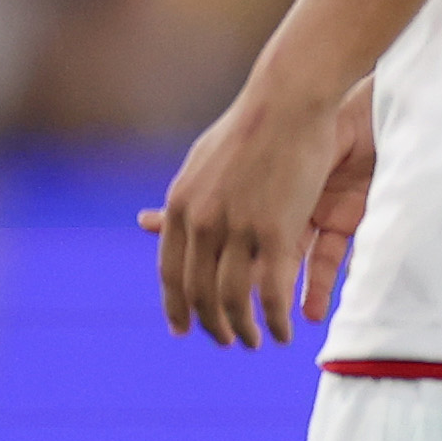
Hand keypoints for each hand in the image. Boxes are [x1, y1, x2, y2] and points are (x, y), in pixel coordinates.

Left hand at [140, 74, 372, 347]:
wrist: (290, 98)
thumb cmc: (253, 123)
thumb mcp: (202, 162)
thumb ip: (182, 200)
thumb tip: (152, 221)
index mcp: (180, 206)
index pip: (171, 273)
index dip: (177, 306)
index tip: (183, 328)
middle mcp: (200, 224)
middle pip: (199, 292)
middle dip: (212, 324)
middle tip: (226, 341)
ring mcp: (237, 229)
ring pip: (233, 299)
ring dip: (243, 329)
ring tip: (256, 342)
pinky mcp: (277, 231)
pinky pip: (273, 292)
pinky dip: (277, 320)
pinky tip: (286, 332)